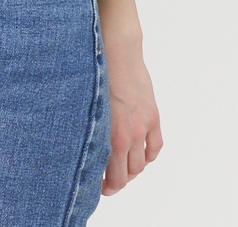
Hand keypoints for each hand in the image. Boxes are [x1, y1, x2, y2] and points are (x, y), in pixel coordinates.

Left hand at [101, 39, 162, 195]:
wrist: (116, 49)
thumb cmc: (95, 73)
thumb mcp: (86, 106)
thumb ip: (90, 130)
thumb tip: (82, 148)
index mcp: (111, 136)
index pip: (115, 179)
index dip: (107, 188)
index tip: (99, 187)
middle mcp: (129, 134)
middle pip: (129, 174)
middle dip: (118, 180)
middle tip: (107, 179)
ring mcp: (143, 126)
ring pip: (142, 163)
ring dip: (133, 169)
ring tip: (121, 166)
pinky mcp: (152, 115)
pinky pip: (155, 146)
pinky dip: (149, 155)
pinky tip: (140, 154)